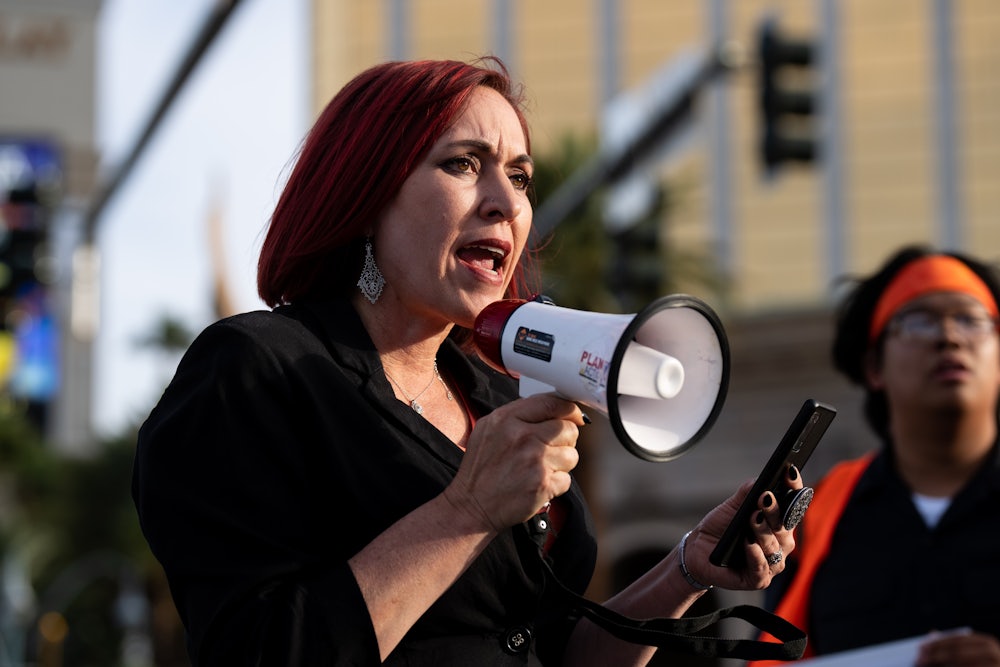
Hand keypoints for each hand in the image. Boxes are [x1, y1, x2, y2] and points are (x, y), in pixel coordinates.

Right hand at [444, 393, 585, 531]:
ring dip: (561, 464)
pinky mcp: (543, 484)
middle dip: (565, 440)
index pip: (551, 403)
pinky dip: (555, 484)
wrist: (472, 505)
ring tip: (540, 469)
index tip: (575, 416)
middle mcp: (522, 436)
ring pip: (572, 455)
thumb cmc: (481, 469)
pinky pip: (567, 479)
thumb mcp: (488, 429)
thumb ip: (517, 414)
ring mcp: (535, 460)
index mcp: (507, 419)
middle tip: (550, 449)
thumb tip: (551, 408)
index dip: (570, 410)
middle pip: (568, 429)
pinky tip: (537, 484)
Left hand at [682, 465, 802, 589]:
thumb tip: (761, 480)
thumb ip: (747, 494)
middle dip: (775, 512)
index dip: (794, 488)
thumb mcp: (732, 507)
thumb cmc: (721, 528)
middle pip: (784, 526)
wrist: (698, 550)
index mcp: (779, 523)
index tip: (789, 472)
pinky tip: (748, 544)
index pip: (793, 504)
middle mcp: (780, 543)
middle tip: (765, 498)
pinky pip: (762, 568)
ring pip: (774, 546)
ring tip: (752, 518)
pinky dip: (755, 555)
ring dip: (762, 532)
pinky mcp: (759, 579)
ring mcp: (772, 562)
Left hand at [917, 630, 999, 666]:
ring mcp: (994, 665)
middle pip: (956, 653)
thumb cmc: (980, 663)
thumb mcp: (968, 653)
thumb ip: (953, 644)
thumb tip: (932, 632)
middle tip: (918, 660)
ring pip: (959, 664)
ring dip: (939, 665)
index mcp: (986, 642)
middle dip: (935, 656)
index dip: (937, 644)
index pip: (956, 641)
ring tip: (924, 666)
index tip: (920, 648)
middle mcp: (992, 653)